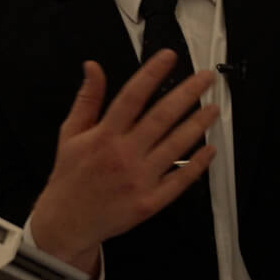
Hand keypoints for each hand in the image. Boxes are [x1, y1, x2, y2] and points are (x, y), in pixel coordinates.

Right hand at [26, 52, 218, 271]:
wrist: (66, 223)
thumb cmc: (70, 176)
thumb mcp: (70, 134)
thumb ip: (87, 99)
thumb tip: (93, 66)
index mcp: (104, 135)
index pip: (132, 96)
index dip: (152, 74)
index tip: (169, 57)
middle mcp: (124, 154)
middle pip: (162, 117)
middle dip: (188, 93)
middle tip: (207, 77)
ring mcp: (139, 179)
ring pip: (176, 146)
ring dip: (198, 124)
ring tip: (213, 108)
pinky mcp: (150, 201)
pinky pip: (180, 180)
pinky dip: (197, 164)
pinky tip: (210, 149)